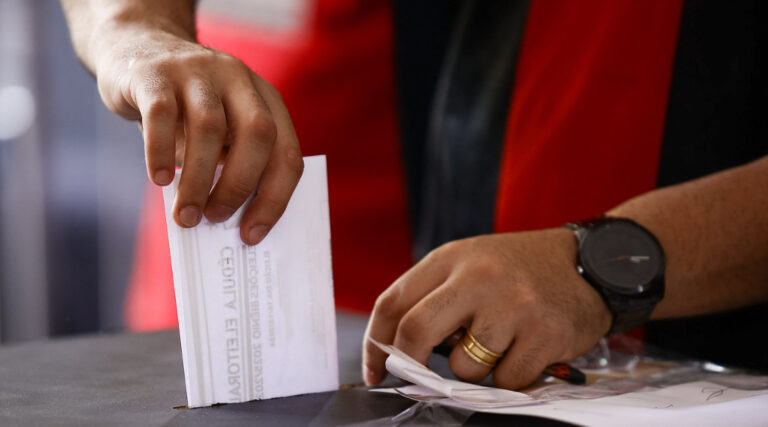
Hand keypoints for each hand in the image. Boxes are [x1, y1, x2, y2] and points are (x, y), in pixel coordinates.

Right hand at [92, 25, 301, 244]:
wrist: (135, 48)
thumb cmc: (184, 109)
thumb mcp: (219, 131)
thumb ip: (229, 163)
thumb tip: (228, 219)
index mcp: (264, 98)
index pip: (287, 152)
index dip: (275, 197)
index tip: (252, 233)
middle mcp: (238, 78)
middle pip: (257, 135)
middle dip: (239, 186)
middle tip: (217, 218)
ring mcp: (197, 70)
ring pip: (210, 128)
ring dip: (198, 180)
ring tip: (186, 215)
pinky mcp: (155, 73)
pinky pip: (162, 115)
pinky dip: (160, 153)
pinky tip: (159, 180)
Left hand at [362, 229, 611, 388]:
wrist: (590, 263)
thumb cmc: (520, 270)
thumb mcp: (472, 264)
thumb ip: (435, 297)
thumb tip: (399, 350)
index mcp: (452, 258)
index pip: (394, 301)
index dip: (376, 342)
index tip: (375, 369)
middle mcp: (479, 277)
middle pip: (417, 331)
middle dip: (408, 366)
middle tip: (413, 380)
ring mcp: (513, 305)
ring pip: (464, 366)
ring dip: (474, 369)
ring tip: (499, 344)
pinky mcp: (544, 333)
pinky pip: (506, 379)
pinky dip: (511, 375)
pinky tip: (527, 349)